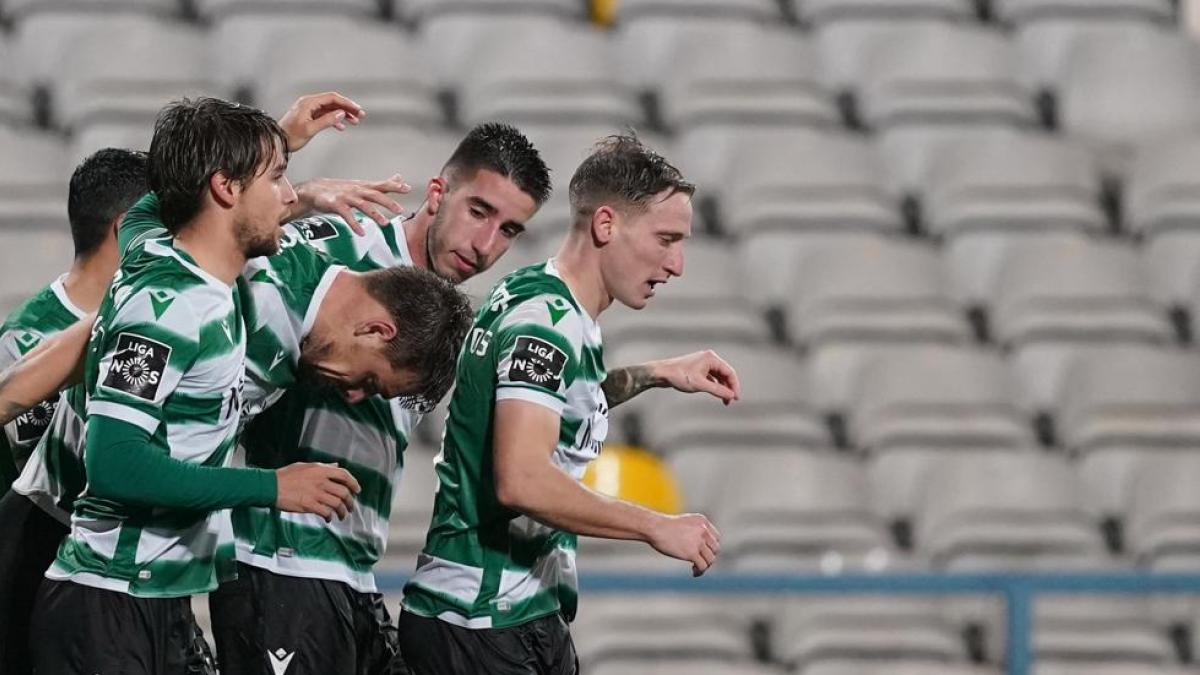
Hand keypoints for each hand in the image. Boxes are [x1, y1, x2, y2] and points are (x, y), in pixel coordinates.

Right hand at [274, 462, 360, 521]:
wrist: (270, 486)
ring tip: (342, 516)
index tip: (357, 490)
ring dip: (342, 511)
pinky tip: (328, 519)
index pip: (344, 475)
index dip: (354, 483)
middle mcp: (320, 481)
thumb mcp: (306, 466)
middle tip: (350, 507)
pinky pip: (326, 512)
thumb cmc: (286, 476)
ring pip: (337, 504)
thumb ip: (323, 466)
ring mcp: (315, 493)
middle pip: (343, 492)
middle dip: (350, 501)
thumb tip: (336, 466)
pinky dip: (330, 517)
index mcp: (320, 470)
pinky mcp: (309, 505)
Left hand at [278, 92, 364, 151]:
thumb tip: (340, 114)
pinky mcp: (310, 117)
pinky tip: (341, 126)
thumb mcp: (310, 129)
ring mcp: (309, 110)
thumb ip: (326, 120)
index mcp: (308, 103)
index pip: (332, 98)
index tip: (356, 109)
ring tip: (354, 121)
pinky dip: (335, 119)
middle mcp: (309, 103)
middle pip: (333, 102)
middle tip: (359, 115)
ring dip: (343, 114)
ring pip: (330, 109)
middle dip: (347, 108)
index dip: (346, 103)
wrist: (278, 141)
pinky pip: (326, 115)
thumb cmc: (289, 135)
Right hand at [292, 175, 411, 231]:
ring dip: (374, 214)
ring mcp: (346, 197)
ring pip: (363, 205)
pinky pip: (346, 215)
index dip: (394, 186)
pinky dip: (354, 224)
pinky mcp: (336, 205)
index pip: (382, 185)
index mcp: (365, 186)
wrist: (314, 189)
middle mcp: (357, 190)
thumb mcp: (363, 185)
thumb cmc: (341, 188)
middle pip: (374, 195)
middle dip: (388, 202)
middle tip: (399, 210)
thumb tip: (399, 178)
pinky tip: (361, 232)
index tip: (407, 188)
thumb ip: (382, 184)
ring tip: (384, 223)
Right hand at [647, 513, 721, 576]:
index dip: (711, 547)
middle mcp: (703, 530)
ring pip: (710, 559)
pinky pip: (702, 566)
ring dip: (705, 566)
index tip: (704, 553)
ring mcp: (698, 541)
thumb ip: (693, 531)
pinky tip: (693, 572)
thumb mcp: (683, 523)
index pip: (716, 537)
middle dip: (708, 556)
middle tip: (699, 562)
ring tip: (696, 569)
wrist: (654, 527)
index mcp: (702, 521)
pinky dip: (700, 571)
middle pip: (715, 548)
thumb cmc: (663, 526)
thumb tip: (697, 548)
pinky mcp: (692, 553)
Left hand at [652, 350, 740, 404]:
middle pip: (725, 374)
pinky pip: (711, 377)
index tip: (736, 399)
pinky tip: (716, 394)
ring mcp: (703, 363)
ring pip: (718, 376)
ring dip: (722, 388)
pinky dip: (715, 386)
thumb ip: (718, 390)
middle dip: (729, 388)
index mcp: (711, 358)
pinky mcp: (698, 368)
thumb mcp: (700, 385)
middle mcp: (709, 358)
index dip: (735, 386)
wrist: (661, 373)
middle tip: (730, 401)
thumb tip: (731, 396)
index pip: (729, 372)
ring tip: (724, 401)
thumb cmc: (679, 376)